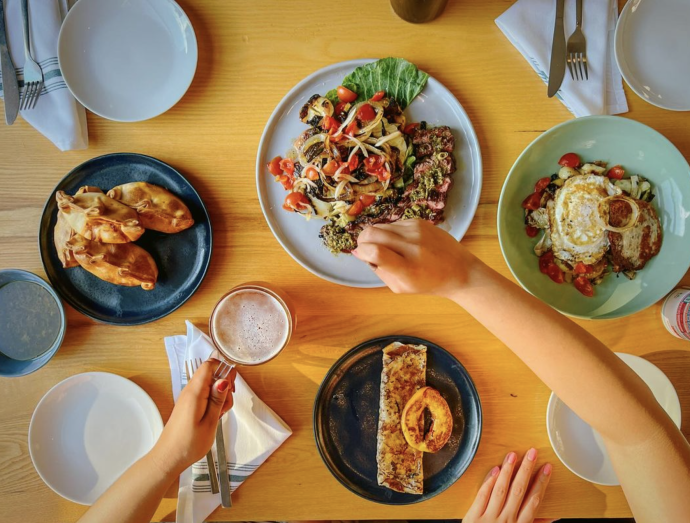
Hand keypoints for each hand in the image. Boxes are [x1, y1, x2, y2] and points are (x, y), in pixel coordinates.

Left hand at [149, 359, 236, 476]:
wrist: (169, 458)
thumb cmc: (188, 444)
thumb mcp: (210, 422)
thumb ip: (217, 399)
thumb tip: (224, 379)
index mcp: (195, 392)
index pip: (209, 365)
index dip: (223, 370)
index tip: (230, 386)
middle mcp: (190, 391)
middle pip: (212, 374)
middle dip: (224, 386)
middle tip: (225, 405)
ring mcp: (189, 398)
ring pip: (210, 386)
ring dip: (220, 396)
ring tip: (219, 414)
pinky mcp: (189, 405)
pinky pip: (205, 395)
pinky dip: (213, 403)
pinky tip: (214, 417)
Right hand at [352, 219, 475, 296]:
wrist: (460, 270)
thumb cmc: (428, 284)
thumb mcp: (400, 287)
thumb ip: (378, 270)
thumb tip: (359, 252)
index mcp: (407, 268)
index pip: (375, 252)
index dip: (362, 251)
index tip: (362, 255)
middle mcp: (412, 246)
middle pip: (372, 233)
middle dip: (363, 241)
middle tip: (367, 250)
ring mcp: (416, 230)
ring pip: (380, 225)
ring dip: (376, 236)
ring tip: (387, 248)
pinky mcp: (419, 221)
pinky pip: (393, 223)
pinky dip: (390, 233)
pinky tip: (401, 243)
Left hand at [464, 449, 553, 522]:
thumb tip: (552, 518)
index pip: (534, 501)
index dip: (541, 483)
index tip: (547, 468)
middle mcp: (506, 521)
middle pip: (519, 491)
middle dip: (526, 470)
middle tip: (532, 452)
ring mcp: (488, 519)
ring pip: (500, 490)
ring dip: (508, 471)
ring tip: (513, 455)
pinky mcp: (472, 518)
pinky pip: (482, 497)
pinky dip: (488, 483)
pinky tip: (495, 470)